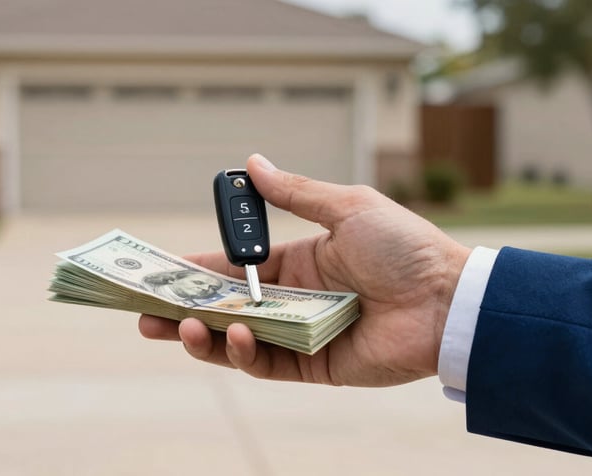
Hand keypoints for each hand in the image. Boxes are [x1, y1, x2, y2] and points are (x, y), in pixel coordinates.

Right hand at [139, 154, 470, 386]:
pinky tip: (235, 335)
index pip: (235, 267)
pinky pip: (267, 364)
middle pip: (225, 308)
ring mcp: (302, 335)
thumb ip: (295, 193)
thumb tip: (251, 164)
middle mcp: (295, 300)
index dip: (197, 268)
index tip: (160, 268)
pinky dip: (244, 353)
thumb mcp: (346, 207)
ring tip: (172, 326)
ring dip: (201, 334)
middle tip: (143, 310)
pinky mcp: (314, 366)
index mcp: (299, 262)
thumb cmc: (404, 246)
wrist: (447, 298)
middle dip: (182, 309)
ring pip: (237, 340)